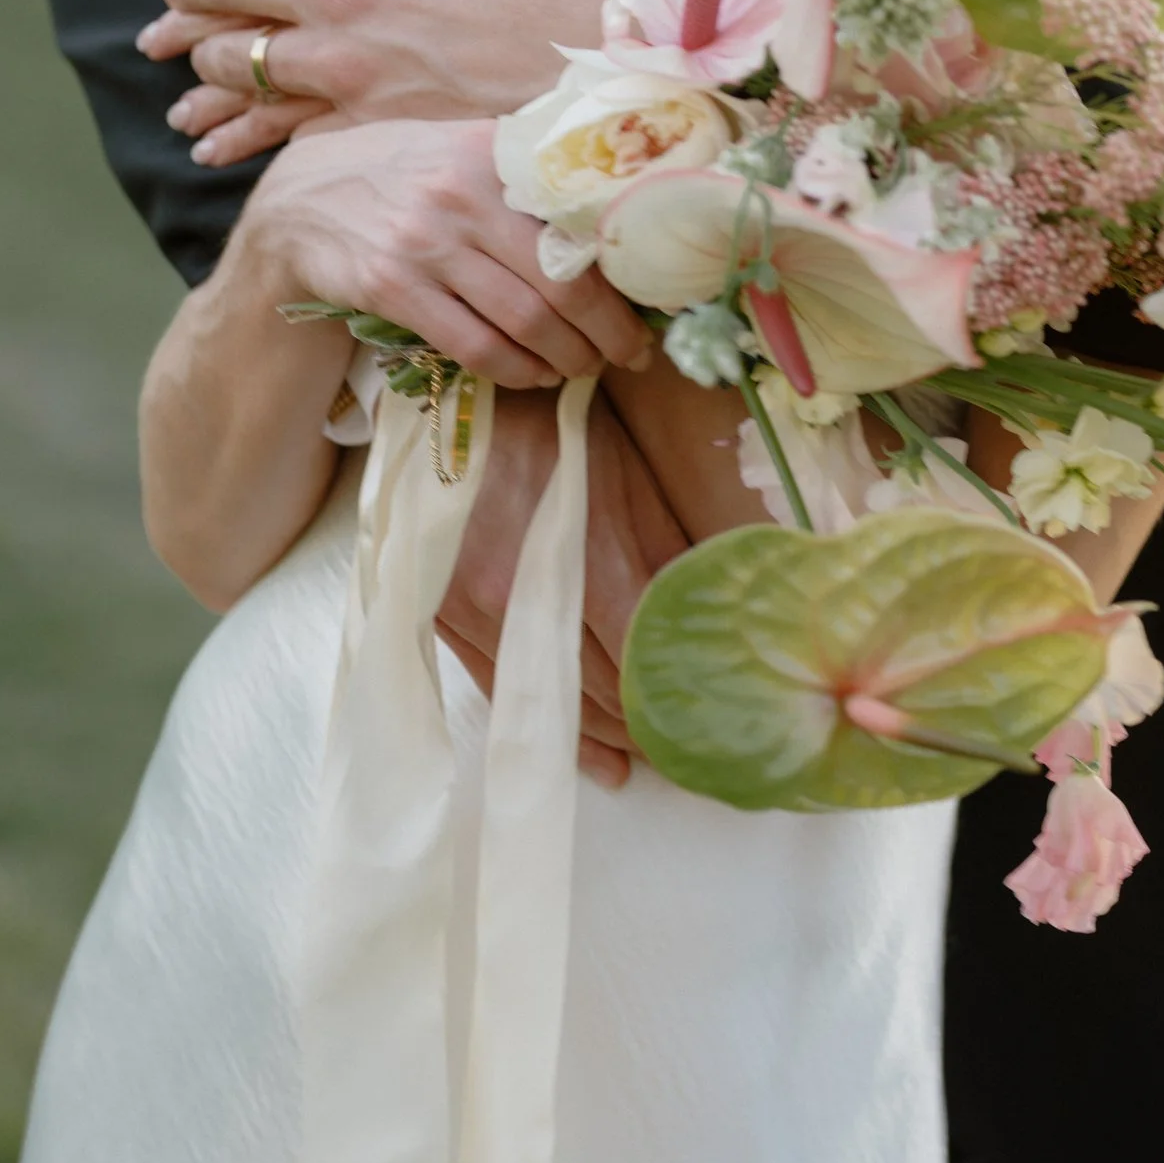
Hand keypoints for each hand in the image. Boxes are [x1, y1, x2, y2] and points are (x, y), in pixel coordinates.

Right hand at [239, 116, 654, 391]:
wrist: (298, 199)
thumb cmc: (401, 175)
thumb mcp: (461, 147)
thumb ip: (527, 167)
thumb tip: (620, 199)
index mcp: (492, 154)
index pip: (579, 222)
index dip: (624, 276)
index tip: (652, 307)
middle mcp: (460, 195)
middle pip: (559, 282)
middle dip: (606, 332)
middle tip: (628, 356)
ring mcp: (422, 244)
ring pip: (522, 321)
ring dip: (566, 357)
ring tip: (584, 367)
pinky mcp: (389, 287)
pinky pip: (472, 345)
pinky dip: (514, 370)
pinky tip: (532, 374)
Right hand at [437, 386, 694, 788]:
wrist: (448, 404)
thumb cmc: (551, 427)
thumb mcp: (627, 475)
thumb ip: (669, 549)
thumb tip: (713, 607)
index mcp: (587, 562)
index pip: (643, 661)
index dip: (682, 699)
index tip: (718, 722)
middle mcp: (528, 604)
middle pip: (603, 692)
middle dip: (652, 725)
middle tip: (698, 747)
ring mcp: (479, 618)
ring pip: (556, 702)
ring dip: (608, 736)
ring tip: (654, 758)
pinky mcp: (445, 620)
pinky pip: (505, 692)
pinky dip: (550, 728)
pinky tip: (593, 757)